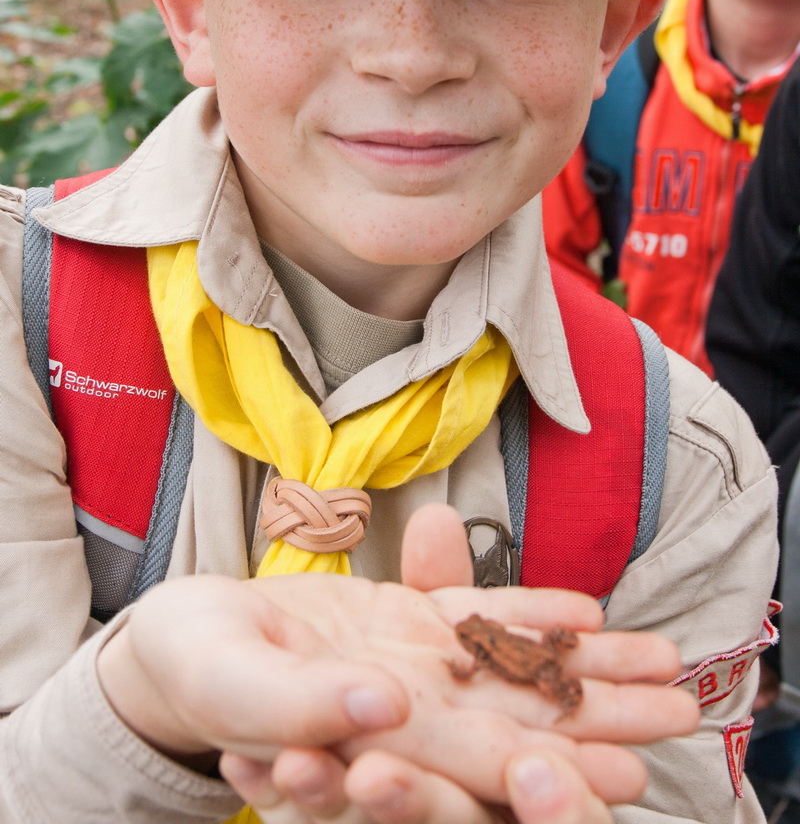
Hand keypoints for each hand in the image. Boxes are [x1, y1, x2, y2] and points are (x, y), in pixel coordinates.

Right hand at [98, 503, 696, 813]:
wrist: (189, 640)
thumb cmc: (197, 672)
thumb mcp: (238, 689)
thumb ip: (305, 703)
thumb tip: (383, 705)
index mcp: (373, 752)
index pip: (476, 775)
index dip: (549, 776)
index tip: (619, 772)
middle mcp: (412, 719)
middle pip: (522, 731)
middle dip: (600, 726)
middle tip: (677, 711)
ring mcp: (416, 668)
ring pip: (516, 674)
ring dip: (589, 669)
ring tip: (661, 658)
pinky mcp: (406, 623)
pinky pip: (478, 621)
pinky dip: (528, 614)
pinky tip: (583, 610)